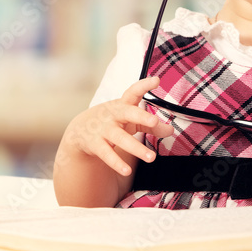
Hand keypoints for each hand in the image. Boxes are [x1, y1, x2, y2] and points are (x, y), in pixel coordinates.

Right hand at [60, 76, 174, 175]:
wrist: (80, 130)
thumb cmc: (114, 121)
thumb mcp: (131, 120)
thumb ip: (151, 125)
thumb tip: (171, 130)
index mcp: (123, 105)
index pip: (133, 92)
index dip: (144, 85)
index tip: (156, 80)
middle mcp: (113, 115)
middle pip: (127, 113)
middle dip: (140, 116)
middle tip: (154, 121)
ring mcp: (103, 129)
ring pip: (120, 138)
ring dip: (136, 148)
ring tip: (152, 157)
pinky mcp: (95, 144)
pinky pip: (107, 154)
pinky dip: (116, 163)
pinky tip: (127, 171)